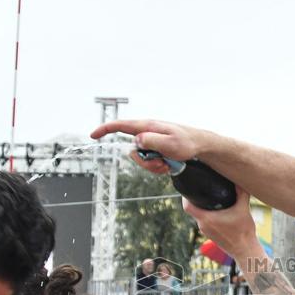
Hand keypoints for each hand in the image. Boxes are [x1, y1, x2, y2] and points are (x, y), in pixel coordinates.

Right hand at [90, 119, 208, 170]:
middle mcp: (147, 133)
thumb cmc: (187, 142)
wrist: (200, 146)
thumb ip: (151, 141)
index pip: (121, 126)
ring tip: (167, 164)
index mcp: (147, 127)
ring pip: (141, 159)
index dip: (105, 130)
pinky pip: (150, 163)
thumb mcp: (170, 143)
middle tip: (160, 164)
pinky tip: (168, 166)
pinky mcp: (156, 150)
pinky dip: (158, 167)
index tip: (93, 135)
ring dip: (153, 166)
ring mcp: (152, 142)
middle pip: (132, 151)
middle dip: (144, 162)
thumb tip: (136, 140)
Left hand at [183, 188, 259, 259]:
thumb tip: (239, 180)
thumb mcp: (244, 209)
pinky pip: (205, 222)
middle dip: (196, 199)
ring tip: (210, 198)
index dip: (184, 197)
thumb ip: (241, 193)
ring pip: (199, 216)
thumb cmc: (244, 232)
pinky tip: (216, 210)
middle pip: (193, 210)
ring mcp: (206, 232)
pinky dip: (208, 215)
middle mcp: (203, 226)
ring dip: (202, 208)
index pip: (187, 207)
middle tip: (202, 189)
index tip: (188, 188)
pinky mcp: (211, 235)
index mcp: (207, 219)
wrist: (246, 250)